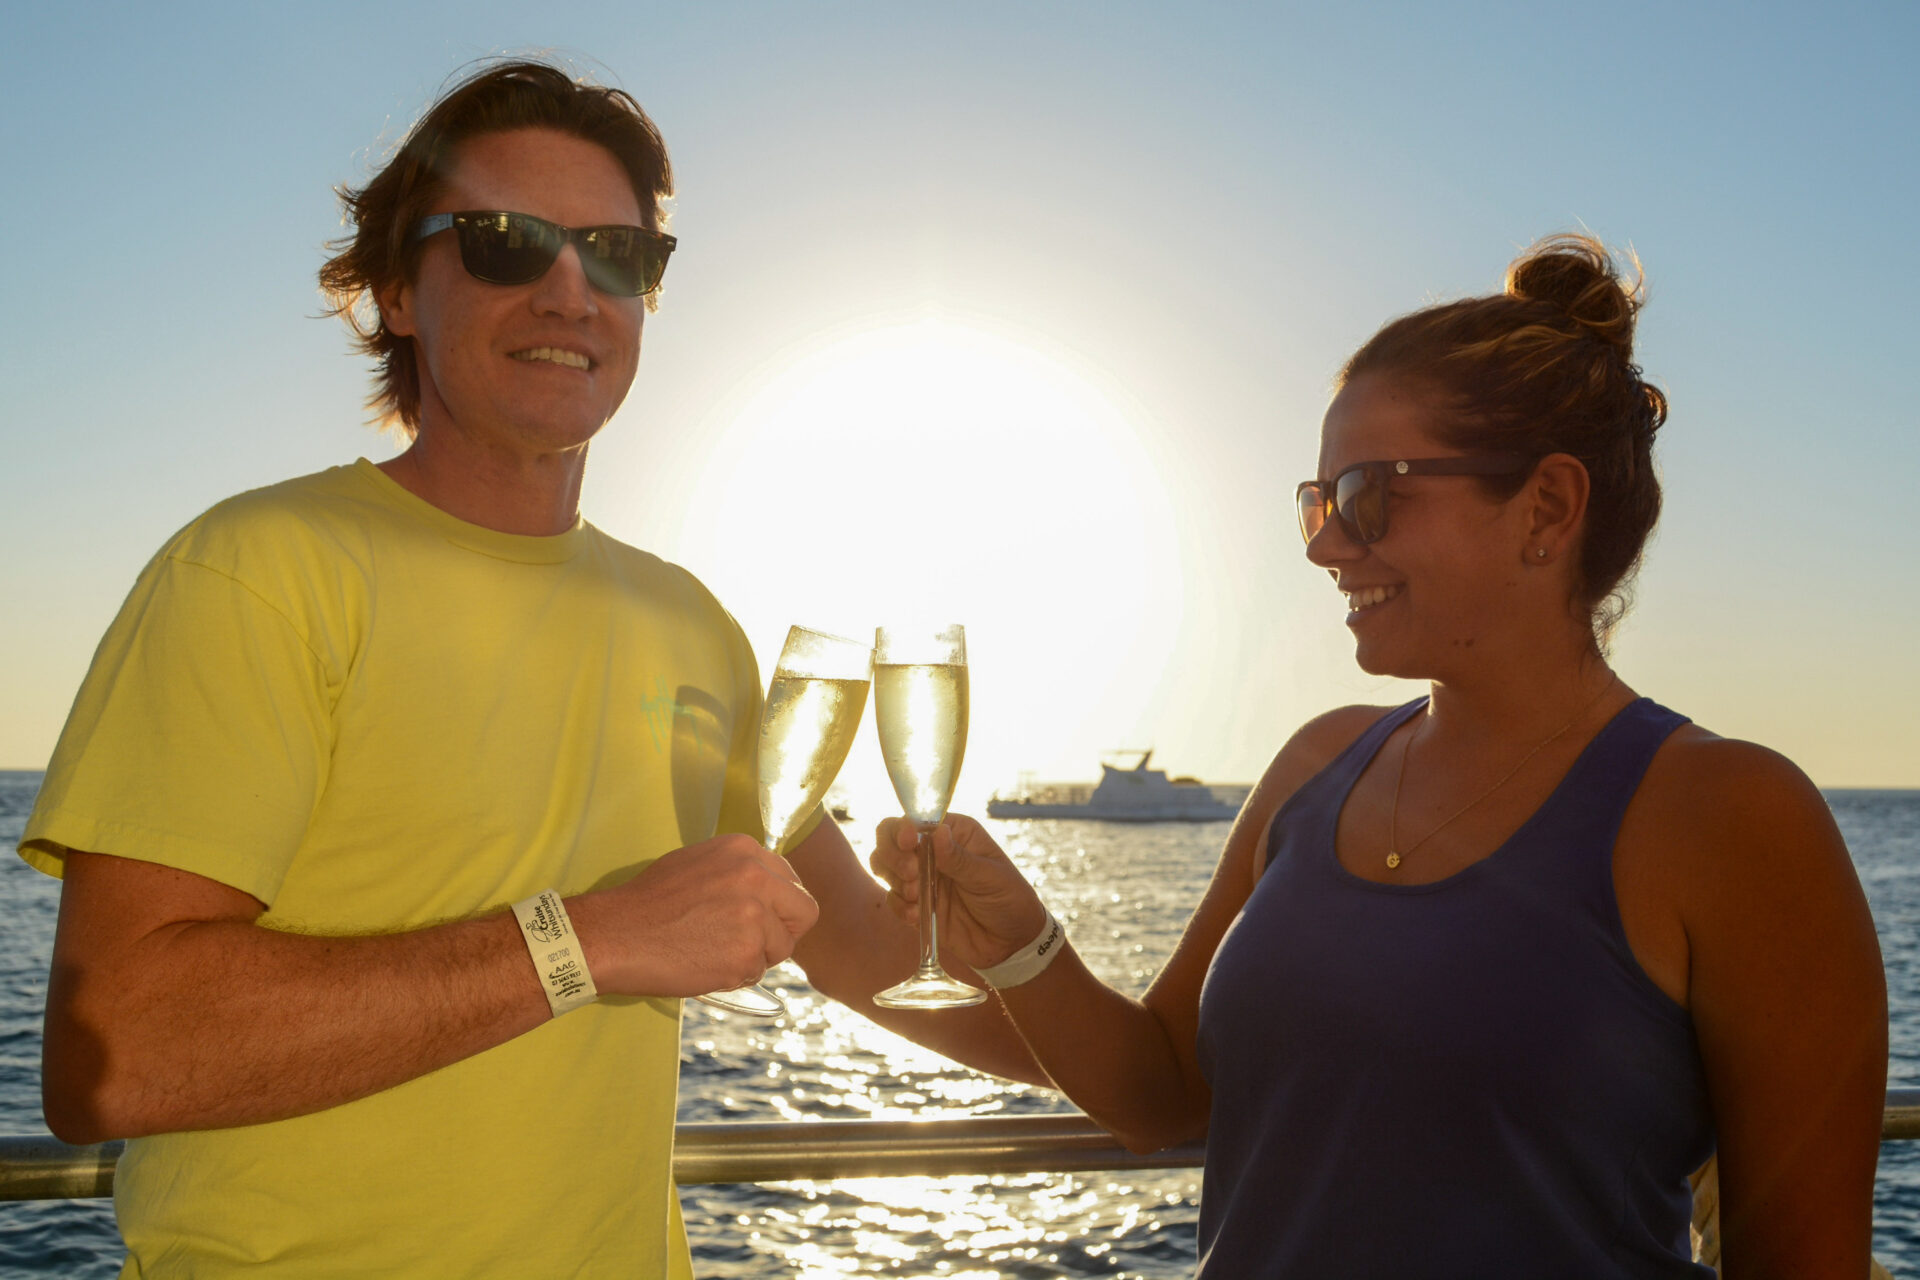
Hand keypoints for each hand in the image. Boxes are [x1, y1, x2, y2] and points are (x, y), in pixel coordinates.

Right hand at [576, 834, 819, 996]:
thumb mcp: (699, 864)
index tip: (764, 919)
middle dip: (783, 933)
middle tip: (752, 945)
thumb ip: (739, 873)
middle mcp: (756, 877)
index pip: (793, 882)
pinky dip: (735, 977)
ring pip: (780, 948)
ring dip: (754, 958)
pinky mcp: (746, 953)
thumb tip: (771, 890)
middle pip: (804, 913)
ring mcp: (754, 915)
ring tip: (712, 952)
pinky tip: (703, 965)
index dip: (780, 907)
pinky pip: (757, 973)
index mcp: (745, 850)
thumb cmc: (649, 903)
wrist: (614, 934)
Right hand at [869, 814, 1047, 971]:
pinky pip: (892, 899)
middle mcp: (932, 851)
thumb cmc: (1009, 899)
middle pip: (890, 839)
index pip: (916, 819)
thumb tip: (938, 832)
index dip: (904, 828)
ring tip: (916, 897)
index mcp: (954, 833)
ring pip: (884, 867)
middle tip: (911, 874)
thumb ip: (959, 858)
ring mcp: (922, 878)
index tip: (909, 844)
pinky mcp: (916, 905)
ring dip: (894, 880)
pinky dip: (899, 907)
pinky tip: (918, 916)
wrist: (1011, 943)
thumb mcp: (989, 877)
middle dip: (892, 855)